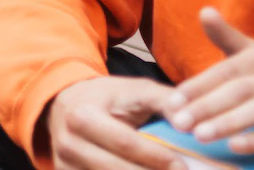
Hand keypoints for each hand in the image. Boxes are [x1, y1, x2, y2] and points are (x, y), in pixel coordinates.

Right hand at [44, 75, 185, 169]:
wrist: (65, 103)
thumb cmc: (107, 97)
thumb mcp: (135, 90)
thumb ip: (165, 102)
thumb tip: (188, 124)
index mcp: (82, 116)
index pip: (126, 143)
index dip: (157, 157)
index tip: (183, 165)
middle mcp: (68, 143)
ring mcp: (65, 165)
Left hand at [165, 8, 253, 154]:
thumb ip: (227, 37)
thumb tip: (204, 11)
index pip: (226, 70)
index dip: (198, 85)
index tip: (173, 100)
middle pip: (238, 91)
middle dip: (205, 106)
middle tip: (178, 121)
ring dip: (226, 123)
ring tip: (198, 135)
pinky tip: (233, 147)